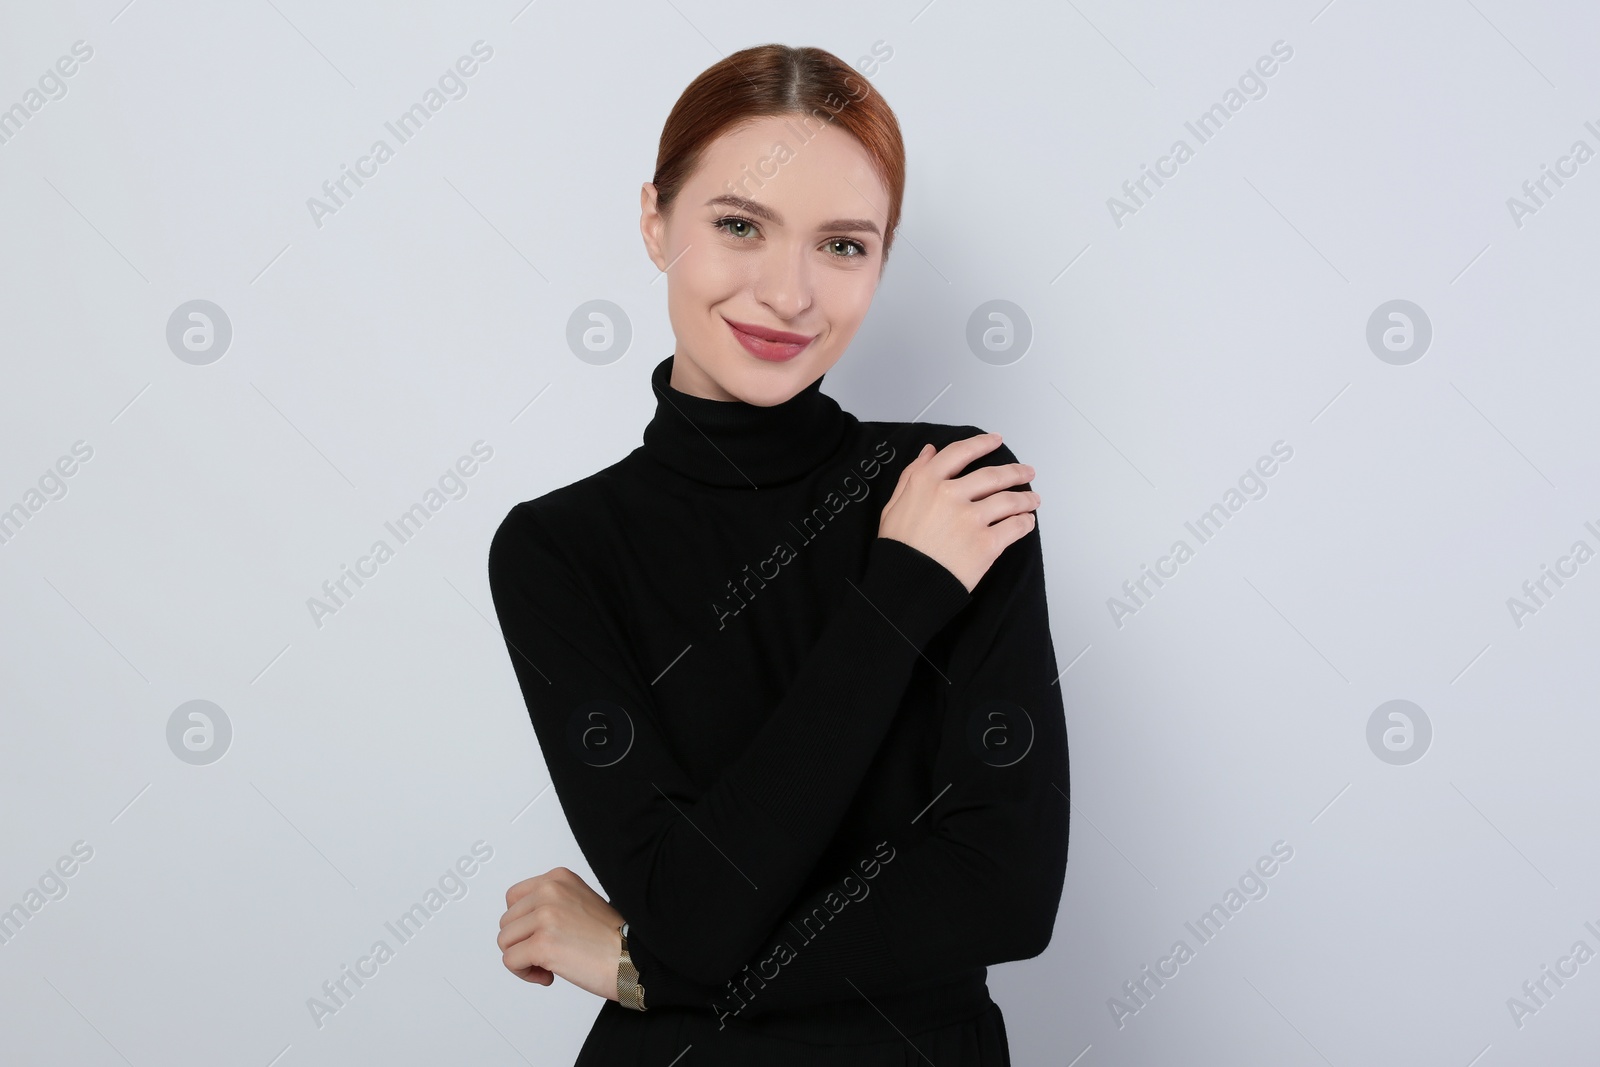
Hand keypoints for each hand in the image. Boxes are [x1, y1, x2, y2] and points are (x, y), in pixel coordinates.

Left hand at [497, 867, 624, 1000]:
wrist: (633, 959)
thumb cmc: (611, 938)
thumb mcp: (578, 902)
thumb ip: (550, 903)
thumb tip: (522, 923)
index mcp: (558, 878)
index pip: (513, 898)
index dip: (522, 923)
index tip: (540, 935)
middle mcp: (550, 891)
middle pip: (506, 922)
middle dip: (522, 943)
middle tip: (547, 954)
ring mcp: (545, 916)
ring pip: (505, 942)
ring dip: (522, 959)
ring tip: (548, 964)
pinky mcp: (542, 943)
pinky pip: (510, 961)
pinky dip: (525, 974)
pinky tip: (548, 976)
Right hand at [877, 432, 1037, 593]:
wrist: (904, 585)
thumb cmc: (898, 549)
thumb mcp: (893, 505)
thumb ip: (912, 475)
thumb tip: (929, 453)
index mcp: (927, 482)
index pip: (961, 453)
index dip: (982, 443)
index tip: (995, 440)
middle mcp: (951, 495)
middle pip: (993, 475)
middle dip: (1015, 472)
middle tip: (1026, 472)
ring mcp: (971, 519)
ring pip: (1009, 500)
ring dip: (1026, 498)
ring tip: (1033, 500)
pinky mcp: (986, 543)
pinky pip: (1015, 527)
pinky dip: (1025, 523)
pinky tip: (1027, 522)